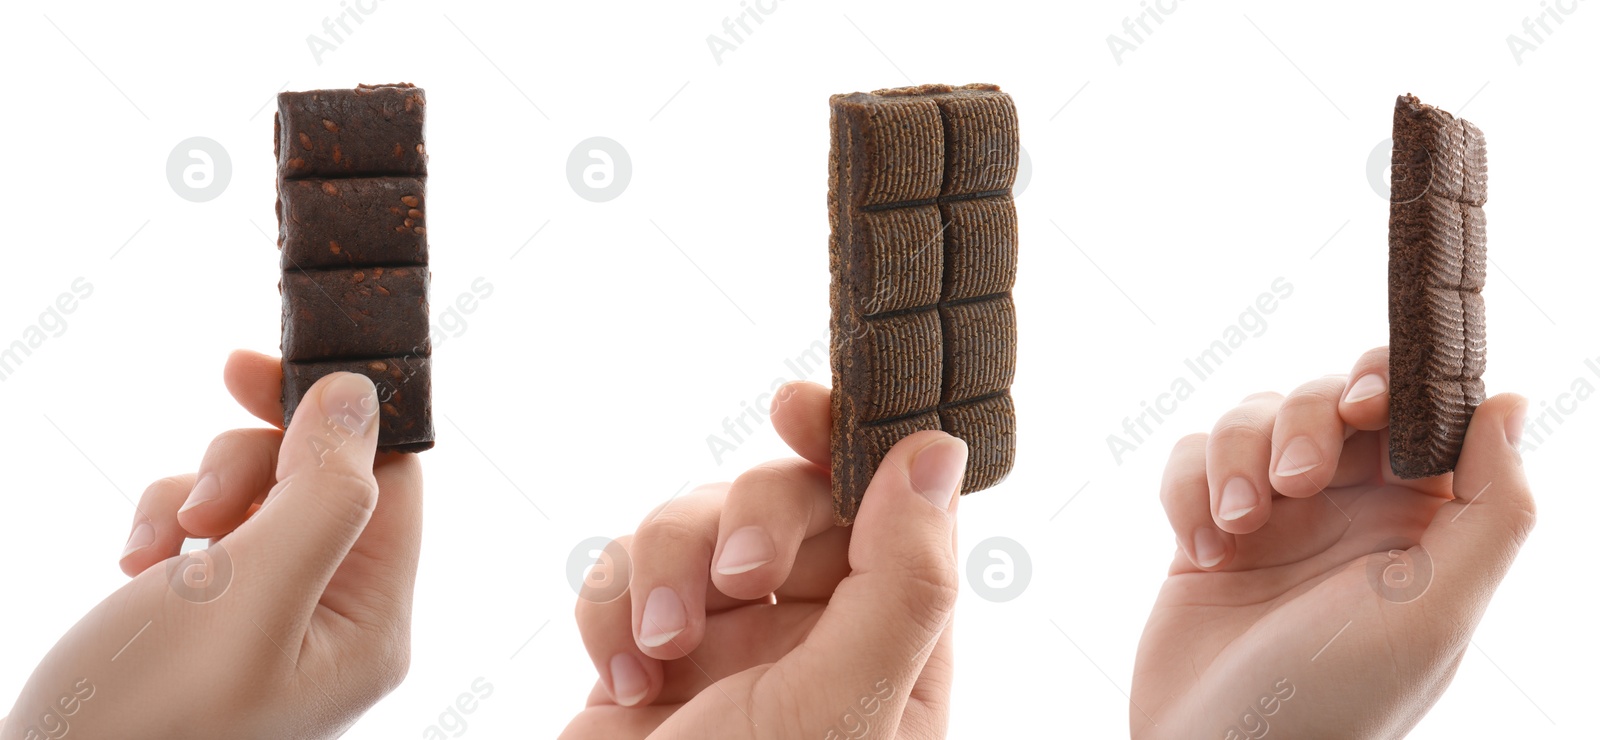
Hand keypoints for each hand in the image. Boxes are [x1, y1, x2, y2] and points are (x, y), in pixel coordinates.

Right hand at [1, 350, 421, 739]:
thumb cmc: (144, 720)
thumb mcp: (246, 596)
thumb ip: (320, 496)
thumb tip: (361, 397)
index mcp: (372, 624)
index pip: (390, 482)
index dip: (328, 416)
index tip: (247, 371)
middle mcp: (337, 621)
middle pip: (322, 479)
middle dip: (248, 468)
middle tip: (202, 507)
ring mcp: (275, 619)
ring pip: (258, 494)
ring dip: (197, 498)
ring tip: (154, 553)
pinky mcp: (215, 618)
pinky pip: (210, 531)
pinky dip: (166, 527)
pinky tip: (134, 566)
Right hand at [562, 381, 960, 738]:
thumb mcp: (842, 707)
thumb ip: (900, 582)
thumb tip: (937, 450)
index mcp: (895, 647)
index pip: (895, 506)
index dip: (850, 440)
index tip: (798, 407)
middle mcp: (818, 631)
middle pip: (789, 496)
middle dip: (745, 520)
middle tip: (737, 576)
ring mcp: (729, 636)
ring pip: (697, 517)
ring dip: (665, 567)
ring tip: (659, 652)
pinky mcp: (651, 642)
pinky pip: (628, 567)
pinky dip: (614, 610)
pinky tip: (623, 684)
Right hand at [1131, 346, 1534, 737]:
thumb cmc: (1335, 702)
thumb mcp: (1435, 612)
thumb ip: (1493, 509)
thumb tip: (1514, 403)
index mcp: (1424, 525)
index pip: (1421, 413)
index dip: (1393, 386)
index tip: (1366, 406)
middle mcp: (1352, 512)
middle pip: (1329, 398)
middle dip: (1304, 421)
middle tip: (1295, 480)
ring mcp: (1276, 520)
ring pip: (1250, 418)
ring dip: (1235, 459)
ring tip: (1237, 528)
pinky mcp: (1208, 531)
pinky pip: (1190, 462)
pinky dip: (1189, 493)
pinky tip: (1203, 555)